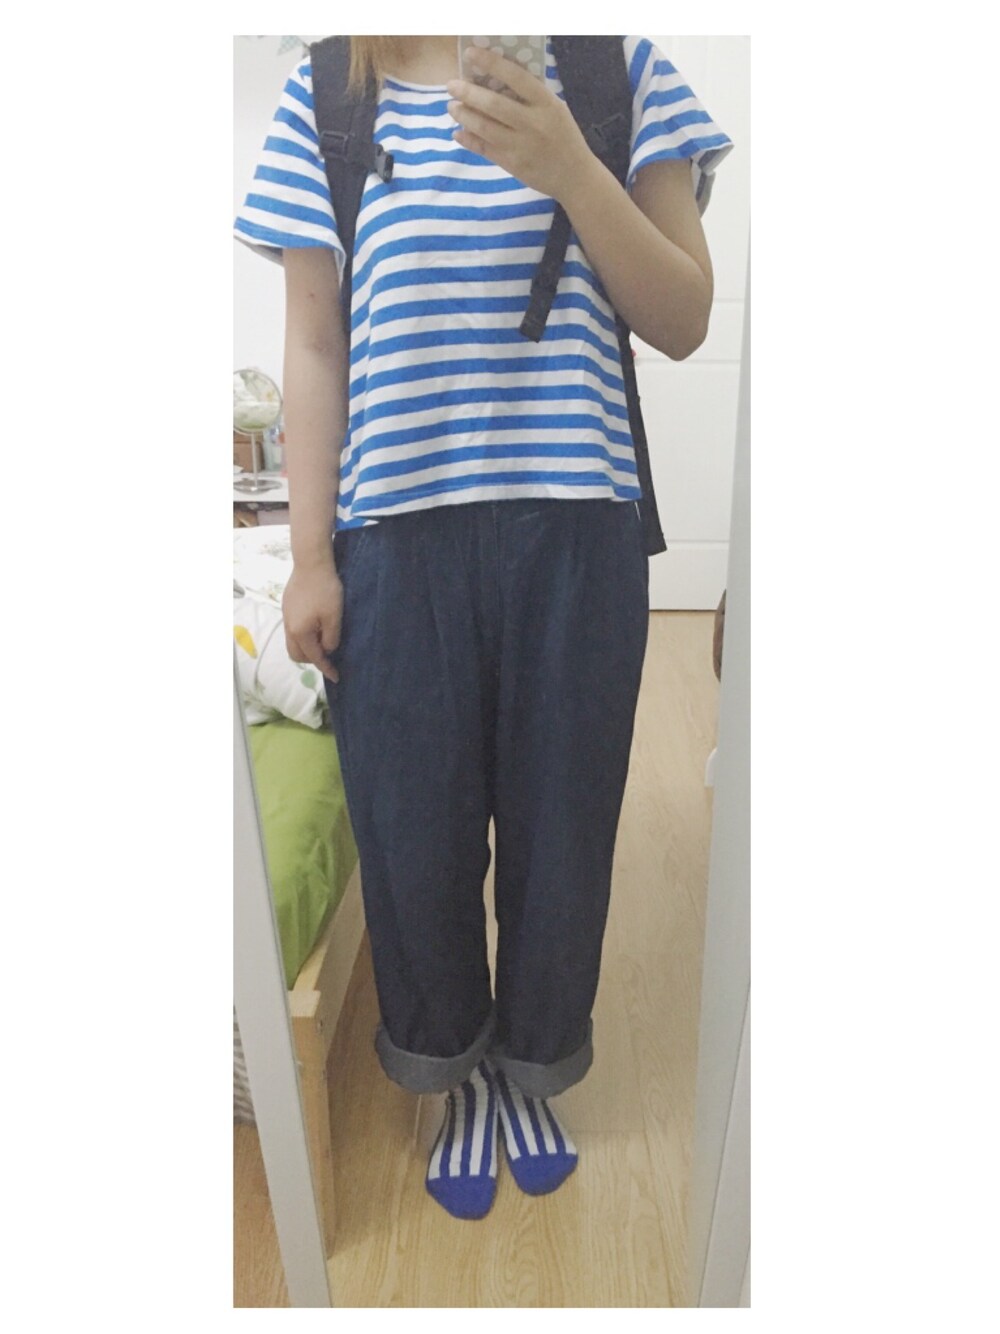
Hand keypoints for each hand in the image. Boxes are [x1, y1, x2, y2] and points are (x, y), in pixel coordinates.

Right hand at [282, 562, 343, 683]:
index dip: (326, 668)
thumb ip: (331, 638)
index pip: (314, 658)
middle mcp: (289, 628)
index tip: (336, 677)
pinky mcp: (286, 607)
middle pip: (297, 655)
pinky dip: (303, 636)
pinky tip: (314, 627)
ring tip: (322, 641)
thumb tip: (327, 650)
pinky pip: (292, 630)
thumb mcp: (334, 617)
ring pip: (293, 643)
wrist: (311, 563)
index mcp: (300, 633)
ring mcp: (285, 617)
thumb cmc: (326, 590)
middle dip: (312, 660)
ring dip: (307, 647)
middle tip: (328, 655)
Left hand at [447, 46, 593, 202]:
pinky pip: (485, 149)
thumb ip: (530, 97)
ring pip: (486, 128)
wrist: (575, 177)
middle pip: (494, 104)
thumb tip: (495, 81)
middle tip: (452, 86)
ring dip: (465, 116)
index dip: (491, 63)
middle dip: (469, 93)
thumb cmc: (564, 137)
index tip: (471, 53)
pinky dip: (469, 140)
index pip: (516, 77)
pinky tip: (458, 132)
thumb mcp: (555, 109)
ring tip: (452, 107)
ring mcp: (522, 146)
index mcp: (546, 103)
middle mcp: (533, 123)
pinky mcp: (513, 165)